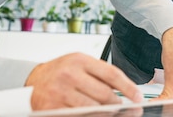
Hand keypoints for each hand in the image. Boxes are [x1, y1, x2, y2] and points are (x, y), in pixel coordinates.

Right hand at [25, 52, 141, 109]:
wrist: (34, 80)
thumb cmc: (61, 71)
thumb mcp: (80, 63)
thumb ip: (100, 73)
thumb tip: (125, 89)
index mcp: (79, 60)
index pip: (111, 74)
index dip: (128, 87)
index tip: (138, 96)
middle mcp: (69, 75)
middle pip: (104, 94)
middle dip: (117, 103)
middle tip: (122, 107)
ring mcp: (60, 92)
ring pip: (93, 108)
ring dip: (105, 113)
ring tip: (109, 111)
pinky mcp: (52, 109)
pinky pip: (78, 116)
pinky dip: (89, 116)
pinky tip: (93, 114)